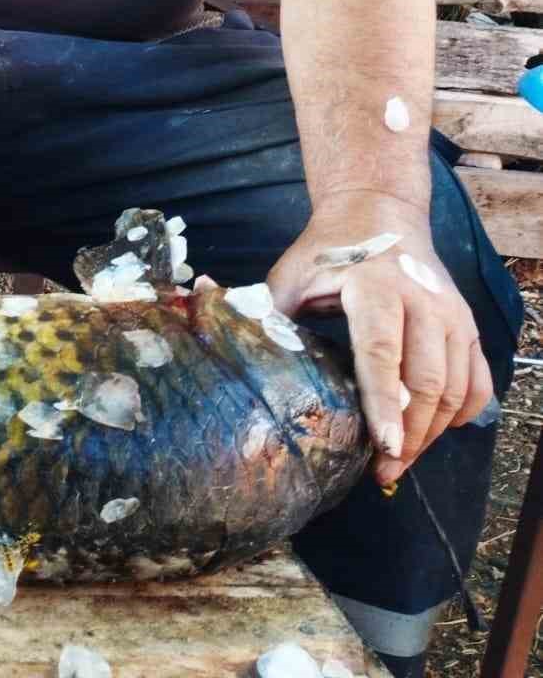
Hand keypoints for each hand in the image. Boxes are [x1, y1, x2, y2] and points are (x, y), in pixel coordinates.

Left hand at [267, 194, 493, 484]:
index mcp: (374, 286)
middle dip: (408, 434)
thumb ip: (261, 305)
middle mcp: (422, 301)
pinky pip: (476, 382)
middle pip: (425, 381)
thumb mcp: (293, 272)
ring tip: (400, 460)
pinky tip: (434, 432)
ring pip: (455, 388)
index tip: (383, 445)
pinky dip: (462, 414)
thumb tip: (205, 308)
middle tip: (385, 471)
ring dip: (432, 432)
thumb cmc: (328, 249)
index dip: (382, 401)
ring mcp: (452, 314)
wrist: (379, 210)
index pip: (381, 351)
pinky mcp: (467, 326)